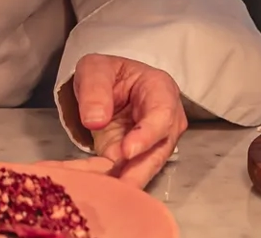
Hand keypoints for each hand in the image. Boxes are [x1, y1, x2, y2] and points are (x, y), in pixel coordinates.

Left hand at [69, 54, 187, 188]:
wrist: (104, 87)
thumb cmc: (107, 74)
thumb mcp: (95, 69)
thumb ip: (95, 90)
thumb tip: (95, 120)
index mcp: (160, 90)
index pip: (161, 115)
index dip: (147, 135)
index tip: (127, 151)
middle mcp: (166, 121)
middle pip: (159, 149)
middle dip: (139, 170)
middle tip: (120, 186)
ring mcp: (154, 143)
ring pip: (145, 168)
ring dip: (126, 181)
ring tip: (106, 192)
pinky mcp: (137, 160)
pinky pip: (128, 174)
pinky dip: (113, 183)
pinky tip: (97, 189)